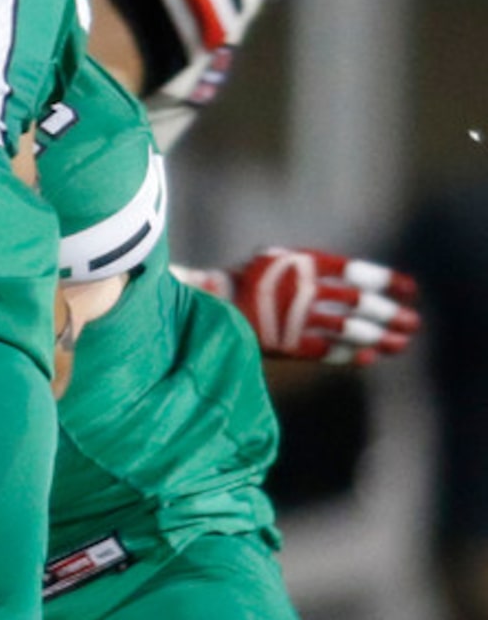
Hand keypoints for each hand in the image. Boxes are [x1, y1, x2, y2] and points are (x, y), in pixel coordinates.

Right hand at [224, 246, 420, 364]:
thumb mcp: (281, 261)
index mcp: (303, 263)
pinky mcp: (283, 343)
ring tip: (400, 344)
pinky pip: (324, 350)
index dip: (387, 281)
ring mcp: (292, 317)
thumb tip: (360, 286)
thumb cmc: (248, 280)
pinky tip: (367, 358)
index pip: (357, 272)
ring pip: (347, 328)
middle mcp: (302, 288)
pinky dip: (348, 354)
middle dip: (390, 313)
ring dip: (378, 337)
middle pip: (358, 303)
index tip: (410, 290)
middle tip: (412, 322)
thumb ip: (315, 270)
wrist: (206, 303)